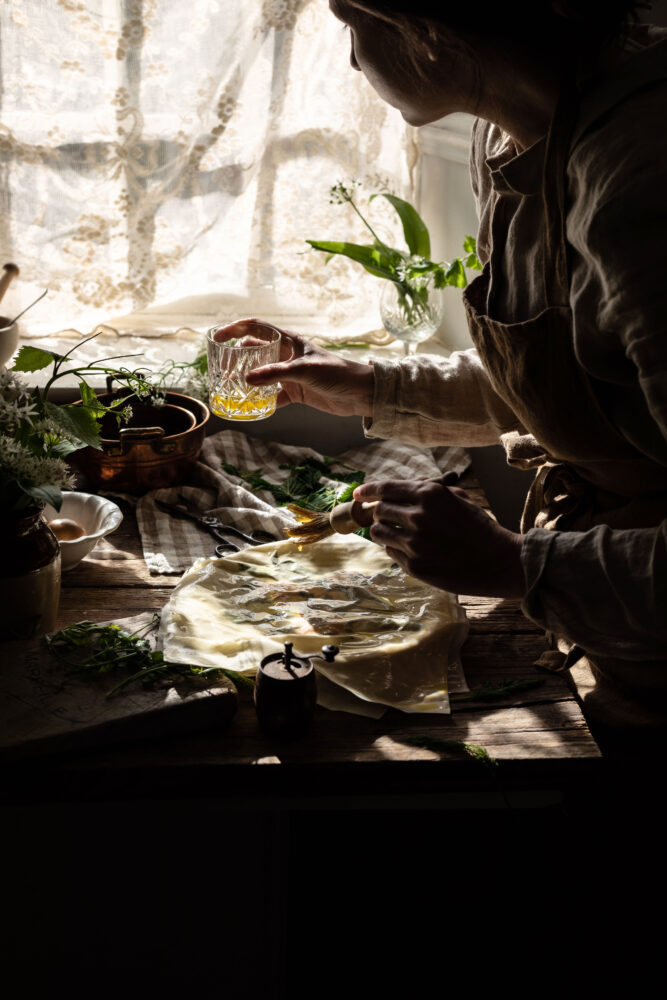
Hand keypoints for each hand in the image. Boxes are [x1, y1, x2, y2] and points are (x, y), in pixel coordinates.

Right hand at [213, 319, 374, 417]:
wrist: (360, 393)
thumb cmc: (336, 373)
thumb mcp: (304, 370)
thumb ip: (275, 374)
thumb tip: (246, 379)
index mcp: (288, 341)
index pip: (255, 328)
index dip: (234, 329)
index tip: (217, 338)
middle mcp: (286, 355)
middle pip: (254, 352)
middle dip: (236, 360)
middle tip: (221, 372)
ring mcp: (290, 374)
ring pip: (261, 375)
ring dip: (247, 382)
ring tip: (230, 390)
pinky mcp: (296, 392)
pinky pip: (273, 397)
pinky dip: (262, 402)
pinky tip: (252, 409)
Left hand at [353, 477, 525, 598]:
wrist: (497, 562)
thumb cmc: (479, 527)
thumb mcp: (457, 498)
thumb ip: (428, 489)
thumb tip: (403, 486)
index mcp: (429, 494)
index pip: (385, 488)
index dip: (367, 490)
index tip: (358, 493)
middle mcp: (418, 516)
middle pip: (379, 510)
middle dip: (380, 512)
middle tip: (387, 517)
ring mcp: (415, 543)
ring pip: (379, 533)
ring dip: (384, 531)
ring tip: (399, 534)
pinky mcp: (414, 566)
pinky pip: (391, 552)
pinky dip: (396, 549)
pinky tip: (414, 550)